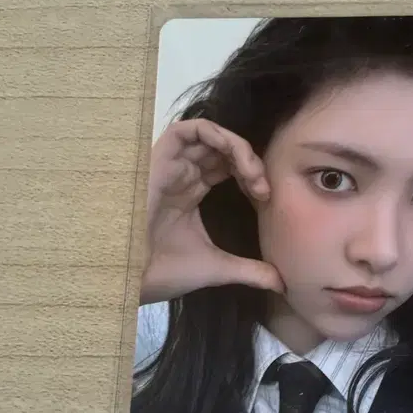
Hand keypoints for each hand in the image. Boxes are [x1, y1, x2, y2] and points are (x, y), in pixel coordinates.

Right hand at [139, 119, 283, 304]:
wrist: (130, 277)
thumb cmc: (162, 271)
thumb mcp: (216, 268)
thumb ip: (250, 271)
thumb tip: (282, 284)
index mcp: (191, 193)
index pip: (226, 167)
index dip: (251, 174)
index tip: (266, 199)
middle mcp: (181, 175)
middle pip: (222, 149)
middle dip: (250, 162)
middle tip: (264, 188)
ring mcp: (171, 166)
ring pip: (210, 135)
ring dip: (238, 148)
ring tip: (254, 175)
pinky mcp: (160, 159)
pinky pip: (189, 129)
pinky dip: (217, 134)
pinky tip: (236, 157)